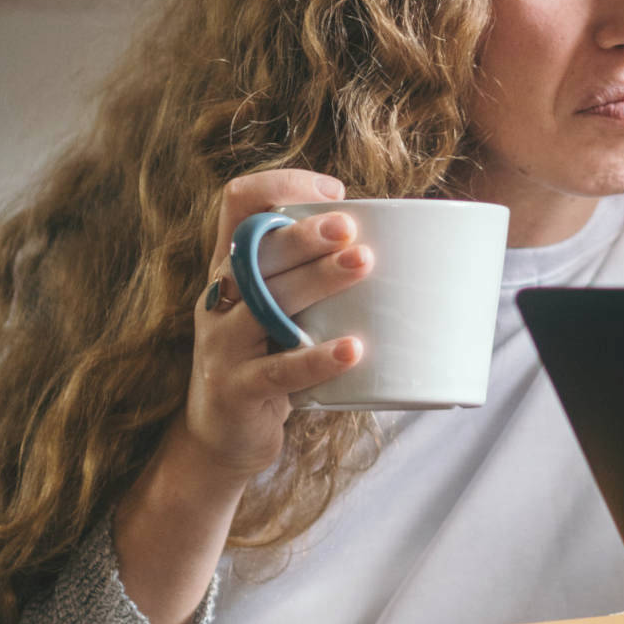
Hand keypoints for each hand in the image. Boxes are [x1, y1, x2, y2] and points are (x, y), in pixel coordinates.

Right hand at [183, 170, 373, 479]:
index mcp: (229, 265)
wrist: (222, 438)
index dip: (280, 185)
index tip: (333, 191)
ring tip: (364, 264)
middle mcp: (218, 295)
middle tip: (350, 228)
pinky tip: (353, 349)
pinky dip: (316, 358)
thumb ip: (313, 272)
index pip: (237, 203)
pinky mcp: (235, 389)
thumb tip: (404, 239)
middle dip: (303, 234)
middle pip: (253, 249)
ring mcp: (221, 344)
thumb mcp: (278, 306)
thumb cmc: (270, 355)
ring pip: (264, 301)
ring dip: (317, 279)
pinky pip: (277, 370)